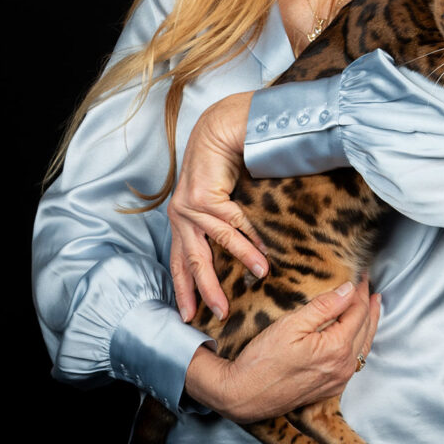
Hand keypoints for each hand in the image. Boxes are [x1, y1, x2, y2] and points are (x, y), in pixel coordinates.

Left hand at [168, 92, 268, 321]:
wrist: (220, 129)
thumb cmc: (222, 164)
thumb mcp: (218, 200)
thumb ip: (221, 225)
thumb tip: (241, 253)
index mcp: (180, 220)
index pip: (180, 262)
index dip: (185, 289)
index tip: (190, 315)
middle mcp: (180, 216)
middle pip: (193, 262)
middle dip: (205, 290)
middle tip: (219, 313)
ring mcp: (190, 206)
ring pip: (217, 245)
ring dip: (242, 261)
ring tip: (262, 275)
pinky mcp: (204, 196)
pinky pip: (232, 223)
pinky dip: (250, 238)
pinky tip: (263, 250)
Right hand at [184, 278, 381, 423]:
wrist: (244, 396)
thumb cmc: (262, 360)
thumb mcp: (291, 324)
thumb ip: (324, 306)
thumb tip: (349, 289)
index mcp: (337, 348)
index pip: (357, 311)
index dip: (360, 290)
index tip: (359, 274)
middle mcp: (343, 366)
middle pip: (365, 328)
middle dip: (367, 304)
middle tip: (367, 284)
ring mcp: (338, 380)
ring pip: (363, 346)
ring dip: (369, 323)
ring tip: (372, 305)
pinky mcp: (330, 388)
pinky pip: (354, 361)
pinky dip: (360, 342)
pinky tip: (357, 335)